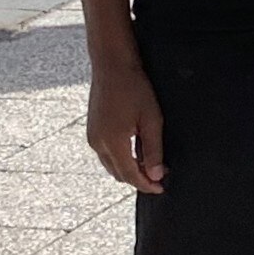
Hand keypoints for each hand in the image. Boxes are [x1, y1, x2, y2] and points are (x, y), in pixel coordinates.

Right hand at [84, 54, 165, 192]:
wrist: (112, 65)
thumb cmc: (134, 88)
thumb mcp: (151, 120)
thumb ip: (154, 150)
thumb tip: (157, 175)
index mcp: (112, 143)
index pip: (130, 175)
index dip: (147, 185)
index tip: (161, 189)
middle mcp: (97, 143)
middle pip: (119, 173)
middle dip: (138, 179)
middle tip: (159, 177)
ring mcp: (92, 137)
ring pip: (112, 165)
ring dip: (129, 169)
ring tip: (150, 165)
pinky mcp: (92, 130)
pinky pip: (106, 154)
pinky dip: (121, 158)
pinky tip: (136, 152)